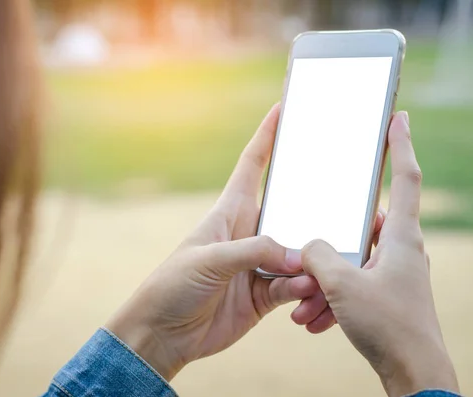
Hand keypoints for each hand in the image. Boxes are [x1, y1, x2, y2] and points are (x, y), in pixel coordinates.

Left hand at [106, 104, 330, 380]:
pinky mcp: (265, 293)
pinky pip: (295, 285)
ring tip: (318, 270)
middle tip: (345, 201)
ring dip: (311, 261)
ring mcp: (259, 263)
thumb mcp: (209, 259)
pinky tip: (304, 294)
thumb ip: (254, 251)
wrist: (164, 333)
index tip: (284, 108)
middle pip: (290, 209)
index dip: (268, 136)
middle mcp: (248, 232)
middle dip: (316, 205)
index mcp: (229, 211)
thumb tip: (299, 256)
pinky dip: (303, 289)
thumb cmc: (172, 285)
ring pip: (300, 252)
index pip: (252, 164)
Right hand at [301, 112, 458, 396]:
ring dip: (324, 281)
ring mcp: (393, 271)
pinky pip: (352, 284)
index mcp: (399, 236)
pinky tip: (314, 318)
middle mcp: (400, 249)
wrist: (413, 373)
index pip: (404, 178)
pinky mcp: (386, 292)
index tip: (398, 117)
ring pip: (351, 261)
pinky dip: (332, 297)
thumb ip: (319, 254)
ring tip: (305, 305)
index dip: (400, 144)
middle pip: (361, 227)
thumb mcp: (342, 284)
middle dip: (329, 245)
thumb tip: (310, 243)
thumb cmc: (387, 325)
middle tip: (309, 257)